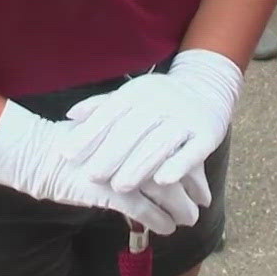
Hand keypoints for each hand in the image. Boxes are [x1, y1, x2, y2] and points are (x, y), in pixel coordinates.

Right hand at [0, 101, 202, 234]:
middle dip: (192, 187)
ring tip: (189, 219)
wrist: (42, 155)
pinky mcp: (109, 189)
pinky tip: (168, 228)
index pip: (173, 148)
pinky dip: (159, 219)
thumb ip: (134, 144)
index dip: (190, 167)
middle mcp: (134, 145)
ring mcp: (122, 167)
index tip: (200, 182)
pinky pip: (143, 209)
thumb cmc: (75, 146)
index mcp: (136, 129)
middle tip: (202, 202)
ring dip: (181, 207)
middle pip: (173, 167)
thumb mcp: (109, 136)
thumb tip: (161, 158)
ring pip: (164, 189)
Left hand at [58, 50, 240, 194]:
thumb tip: (71, 114)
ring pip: (160, 142)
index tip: (68, 155)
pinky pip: (193, 151)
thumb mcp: (132, 96)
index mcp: (138, 92)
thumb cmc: (160, 99)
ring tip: (120, 186)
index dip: (89, 134)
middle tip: (92, 176)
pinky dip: (178, 165)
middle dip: (111, 154)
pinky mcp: (207, 133)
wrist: (208, 88)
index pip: (110, 113)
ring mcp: (185, 117)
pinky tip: (163, 181)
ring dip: (139, 165)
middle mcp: (161, 102)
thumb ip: (102, 106)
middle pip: (133, 129)